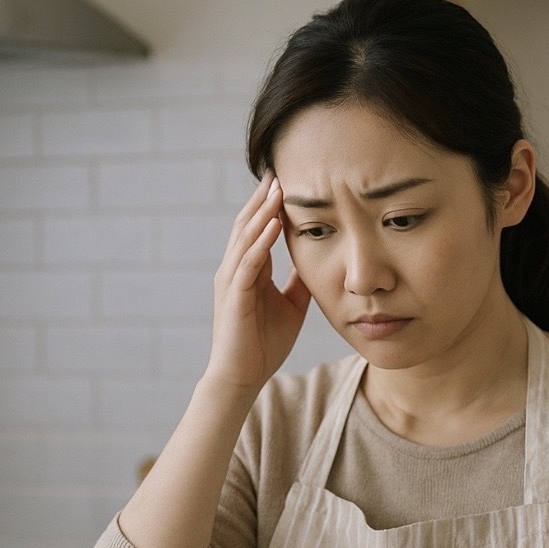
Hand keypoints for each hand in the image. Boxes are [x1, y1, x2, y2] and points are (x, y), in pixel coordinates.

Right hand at [206, 173, 311, 391]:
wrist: (242, 377)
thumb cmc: (264, 345)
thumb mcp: (291, 306)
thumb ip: (299, 281)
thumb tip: (317, 259)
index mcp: (248, 271)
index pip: (256, 228)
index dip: (269, 205)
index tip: (286, 181)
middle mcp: (234, 270)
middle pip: (247, 224)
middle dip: (263, 198)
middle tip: (278, 170)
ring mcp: (231, 281)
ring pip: (245, 237)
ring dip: (261, 211)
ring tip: (277, 188)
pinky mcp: (234, 296)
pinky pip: (248, 262)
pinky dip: (260, 241)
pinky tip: (272, 223)